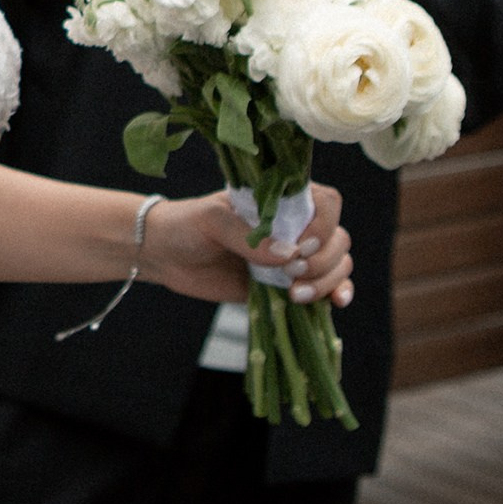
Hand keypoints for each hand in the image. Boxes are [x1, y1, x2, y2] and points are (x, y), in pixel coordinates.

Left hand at [142, 185, 353, 308]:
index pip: (326, 203)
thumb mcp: (211, 220)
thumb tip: (288, 255)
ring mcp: (292, 258)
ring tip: (296, 294)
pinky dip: (336, 294)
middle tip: (291, 274)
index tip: (300, 246)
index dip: (323, 226)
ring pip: (337, 265)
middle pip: (337, 239)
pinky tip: (335, 303)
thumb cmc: (186, 225)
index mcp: (279, 200)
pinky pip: (324, 289)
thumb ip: (247, 236)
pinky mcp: (286, 285)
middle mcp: (293, 226)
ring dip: (328, 281)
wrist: (164, 255)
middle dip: (324, 261)